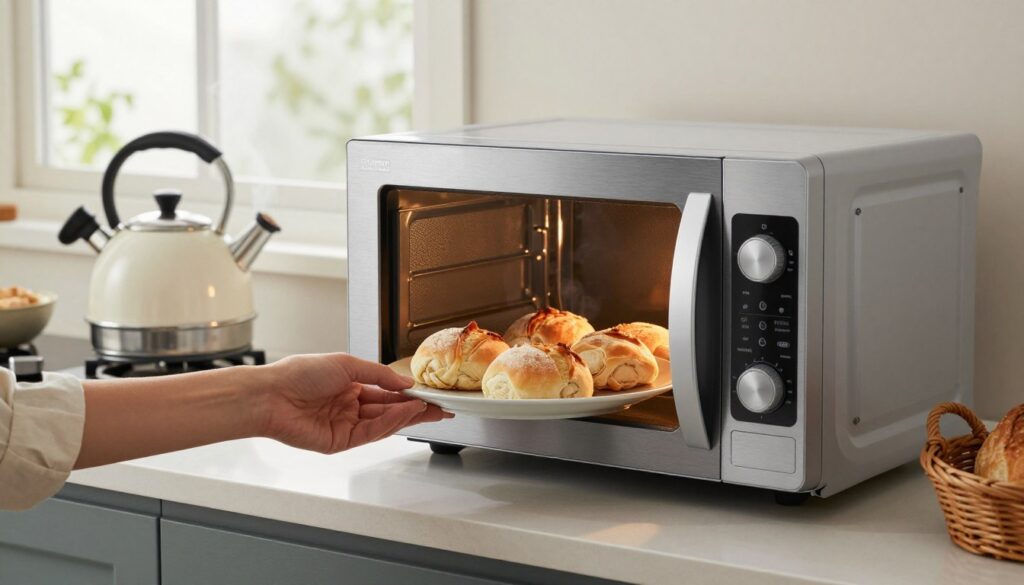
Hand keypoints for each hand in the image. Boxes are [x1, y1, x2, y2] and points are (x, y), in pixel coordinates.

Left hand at [256, 353, 449, 453]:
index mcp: (349, 386)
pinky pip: (370, 433)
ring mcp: (345, 426)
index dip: (409, 394)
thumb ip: (379, 375)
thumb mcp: (346, 364)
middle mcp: (349, 407)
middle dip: (416, 409)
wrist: (272, 394)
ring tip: (426, 408)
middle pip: (389, 411)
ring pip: (383, 423)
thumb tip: (405, 382)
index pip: (387, 392)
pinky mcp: (339, 442)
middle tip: (440, 409)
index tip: (429, 394)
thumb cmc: (299, 373)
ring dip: (406, 416)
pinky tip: (405, 413)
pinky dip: (389, 423)